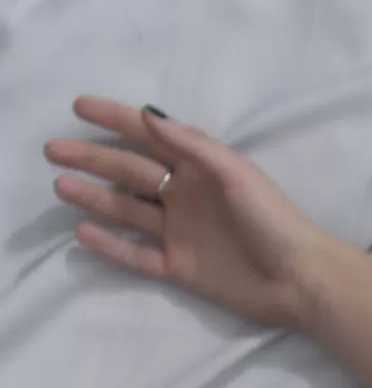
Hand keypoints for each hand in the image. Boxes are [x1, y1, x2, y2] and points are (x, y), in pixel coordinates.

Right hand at [42, 97, 338, 330]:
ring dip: (94, 197)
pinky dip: (111, 246)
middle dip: (92, 158)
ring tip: (61, 187)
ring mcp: (181, 233)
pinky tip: (83, 233)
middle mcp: (186, 197)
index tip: (79, 106)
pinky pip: (137, 255)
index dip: (116, 120)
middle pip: (130, 172)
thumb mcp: (237, 175)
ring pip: (128, 211)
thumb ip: (193, 146)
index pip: (151, 138)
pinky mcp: (180, 268)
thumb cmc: (275, 221)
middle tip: (52, 150)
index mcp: (201, 170)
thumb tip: (150, 114)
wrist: (301, 281)